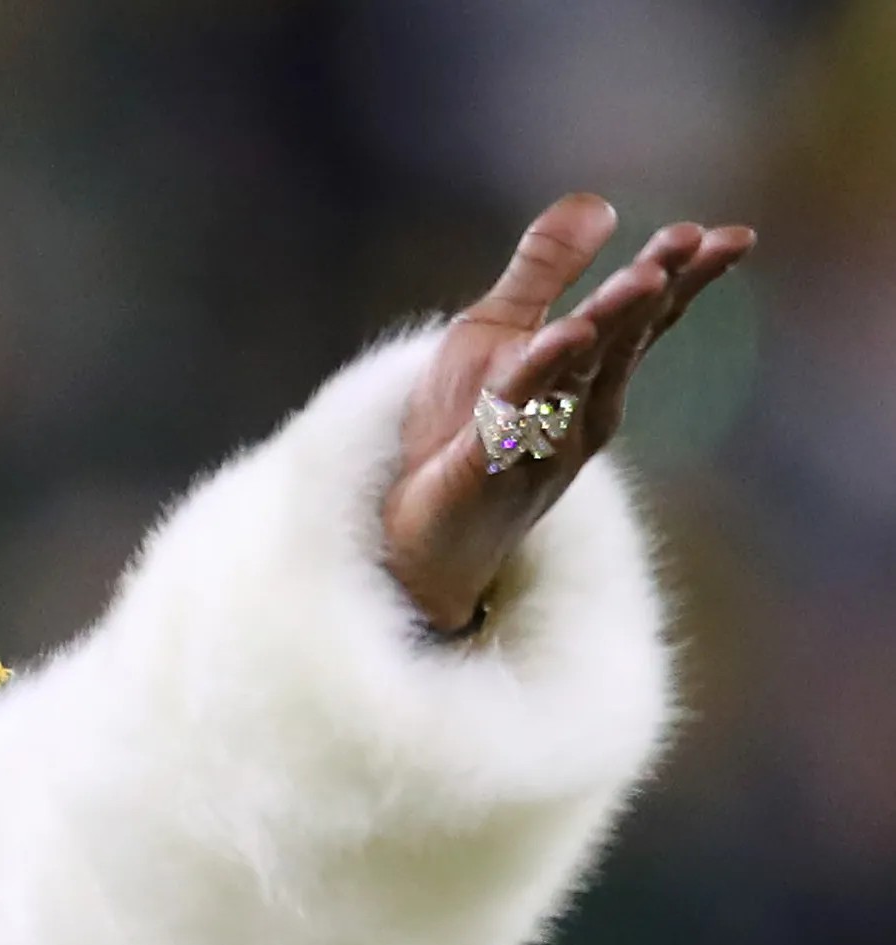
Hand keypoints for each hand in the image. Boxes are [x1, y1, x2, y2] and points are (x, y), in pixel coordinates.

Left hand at [380, 194, 754, 632]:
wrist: (417, 540)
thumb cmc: (459, 432)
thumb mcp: (496, 334)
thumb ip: (544, 272)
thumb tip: (601, 202)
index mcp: (586, 379)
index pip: (642, 322)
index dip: (684, 279)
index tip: (728, 236)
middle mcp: (575, 412)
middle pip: (621, 343)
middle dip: (654, 291)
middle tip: (693, 241)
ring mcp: (534, 444)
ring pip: (577, 378)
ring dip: (610, 327)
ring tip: (642, 279)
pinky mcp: (481, 469)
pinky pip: (513, 419)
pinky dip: (536, 378)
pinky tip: (559, 340)